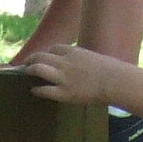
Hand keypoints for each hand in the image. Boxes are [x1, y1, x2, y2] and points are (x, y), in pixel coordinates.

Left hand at [13, 40, 130, 106]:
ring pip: (38, 69)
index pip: (54, 48)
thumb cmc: (112, 71)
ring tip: (26, 74)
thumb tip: (82, 64)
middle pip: (41, 56)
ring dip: (30, 70)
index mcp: (74, 52)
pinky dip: (36, 90)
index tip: (43, 57)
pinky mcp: (64, 93)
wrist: (116, 81)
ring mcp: (63, 77)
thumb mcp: (95, 59)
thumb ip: (84, 60)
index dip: (46, 53)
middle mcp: (65, 62)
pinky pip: (44, 90)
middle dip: (31, 59)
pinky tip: (34, 91)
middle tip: (26, 65)